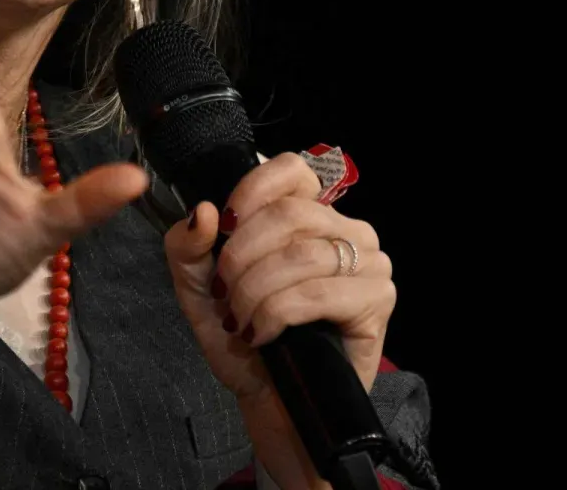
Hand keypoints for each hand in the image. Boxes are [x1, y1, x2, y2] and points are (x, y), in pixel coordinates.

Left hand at [162, 152, 394, 412]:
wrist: (268, 397)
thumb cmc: (242, 335)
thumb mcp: (199, 286)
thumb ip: (188, 245)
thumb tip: (202, 211)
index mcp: (308, 213)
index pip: (291, 170)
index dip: (250, 193)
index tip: (222, 229)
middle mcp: (346, 230)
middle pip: (290, 213)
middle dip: (242, 256)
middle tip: (226, 295)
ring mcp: (368, 262)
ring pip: (301, 255)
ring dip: (255, 292)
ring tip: (242, 321)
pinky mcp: (378, 300)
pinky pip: (318, 293)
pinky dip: (278, 314)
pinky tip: (265, 335)